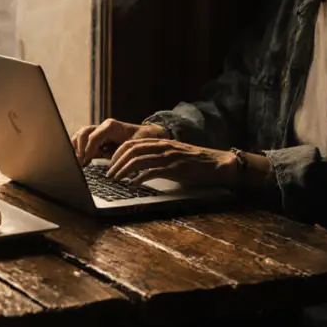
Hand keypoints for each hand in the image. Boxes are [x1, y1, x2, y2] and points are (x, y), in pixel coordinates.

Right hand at [72, 119, 169, 164]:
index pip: (94, 136)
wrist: (146, 135)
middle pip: (84, 133)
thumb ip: (120, 153)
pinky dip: (79, 148)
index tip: (87, 161)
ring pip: (80, 134)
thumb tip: (111, 166)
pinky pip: (83, 139)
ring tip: (77, 161)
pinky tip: (80, 159)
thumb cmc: (141, 141)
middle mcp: (103, 126)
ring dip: (76, 147)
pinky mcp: (97, 137)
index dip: (88, 149)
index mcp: (111, 126)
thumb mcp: (133, 147)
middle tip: (80, 162)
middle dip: (80, 148)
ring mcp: (99, 130)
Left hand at [106, 138, 235, 187]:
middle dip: (116, 162)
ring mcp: (168, 157)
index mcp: (161, 142)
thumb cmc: (196, 162)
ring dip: (123, 171)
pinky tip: (132, 185)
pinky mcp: (175, 169)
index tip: (110, 163)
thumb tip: (138, 167)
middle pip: (131, 150)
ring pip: (138, 160)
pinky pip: (152, 172)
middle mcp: (162, 147)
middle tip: (108, 174)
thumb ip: (158, 156)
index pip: (132, 143)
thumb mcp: (173, 154)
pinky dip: (139, 178)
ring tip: (116, 180)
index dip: (117, 153)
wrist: (218, 164)